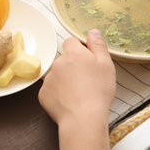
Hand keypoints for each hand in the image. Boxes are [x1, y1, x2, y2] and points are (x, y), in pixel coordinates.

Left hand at [39, 29, 115, 149]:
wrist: (83, 118)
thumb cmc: (98, 91)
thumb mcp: (106, 64)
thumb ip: (98, 44)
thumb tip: (93, 31)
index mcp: (73, 53)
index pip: (71, 42)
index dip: (80, 49)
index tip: (87, 60)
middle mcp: (58, 63)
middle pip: (64, 59)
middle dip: (72, 66)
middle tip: (86, 79)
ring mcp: (48, 79)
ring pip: (57, 74)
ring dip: (65, 79)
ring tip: (79, 93)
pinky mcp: (43, 94)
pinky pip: (51, 90)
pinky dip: (58, 94)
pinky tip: (69, 101)